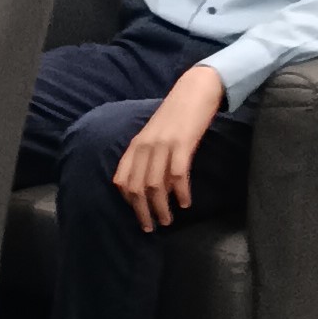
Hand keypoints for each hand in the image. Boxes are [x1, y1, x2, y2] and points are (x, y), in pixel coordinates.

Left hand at [111, 65, 224, 232]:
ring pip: (154, 185)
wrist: (195, 90)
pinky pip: (177, 175)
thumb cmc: (176, 116)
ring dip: (160, 207)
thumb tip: (153, 188)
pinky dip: (180, 192)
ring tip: (168, 221)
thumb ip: (149, 158)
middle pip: (136, 188)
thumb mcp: (156, 136)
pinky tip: (185, 203)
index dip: (127, 202)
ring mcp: (162, 145)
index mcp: (136, 145)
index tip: (138, 215)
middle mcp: (145, 146)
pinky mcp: (182, 144)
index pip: (122, 180)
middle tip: (151, 228)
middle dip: (142, 212)